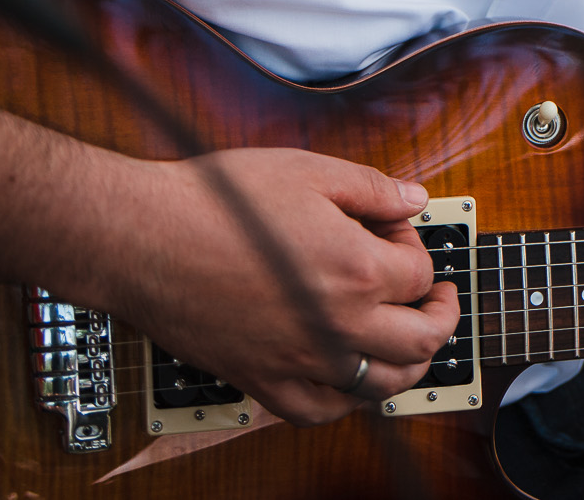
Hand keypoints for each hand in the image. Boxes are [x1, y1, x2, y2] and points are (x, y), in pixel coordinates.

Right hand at [105, 148, 460, 426]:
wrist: (143, 237)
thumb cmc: (219, 200)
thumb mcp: (311, 171)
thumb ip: (374, 189)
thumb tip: (415, 199)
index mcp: (356, 271)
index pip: (420, 274)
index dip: (414, 247)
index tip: (393, 232)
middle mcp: (335, 326)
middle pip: (420, 341)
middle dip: (441, 316)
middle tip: (438, 297)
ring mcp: (298, 360)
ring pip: (380, 387)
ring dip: (407, 365)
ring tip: (409, 340)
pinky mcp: (260, 380)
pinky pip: (319, 412)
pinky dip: (346, 401)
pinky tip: (349, 378)